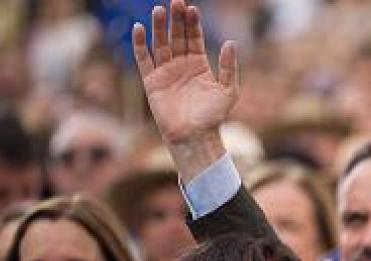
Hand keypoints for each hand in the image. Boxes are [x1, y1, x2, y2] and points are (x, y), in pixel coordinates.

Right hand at [133, 0, 236, 177]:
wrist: (194, 137)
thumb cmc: (213, 117)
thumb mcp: (228, 91)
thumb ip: (229, 67)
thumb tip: (231, 43)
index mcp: (199, 65)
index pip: (194, 38)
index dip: (192, 23)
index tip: (192, 8)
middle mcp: (181, 65)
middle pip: (177, 36)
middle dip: (176, 19)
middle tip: (175, 1)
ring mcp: (165, 72)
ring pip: (160, 44)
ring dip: (158, 27)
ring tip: (158, 10)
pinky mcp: (151, 81)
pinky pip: (143, 59)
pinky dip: (139, 44)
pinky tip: (138, 28)